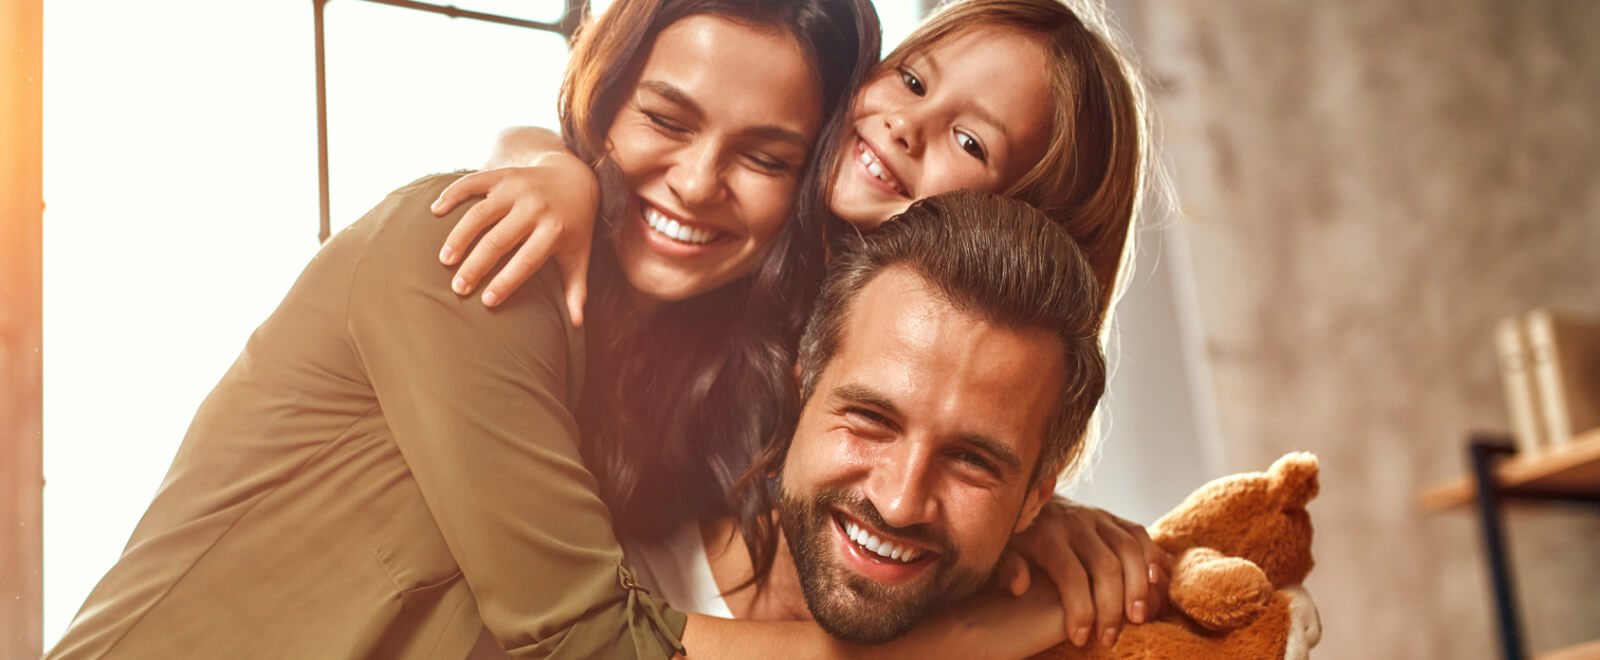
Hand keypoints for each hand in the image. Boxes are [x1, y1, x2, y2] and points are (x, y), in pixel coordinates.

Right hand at [431, 157, 597, 324]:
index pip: (527, 261)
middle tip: (457, 288)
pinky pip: (472, 182)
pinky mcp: (502, 175)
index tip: (486, 302)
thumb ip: (576, 289)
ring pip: (480, 213)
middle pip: (498, 240)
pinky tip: (435, 211)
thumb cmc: (572, 227)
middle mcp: (535, 207)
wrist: (574, 178)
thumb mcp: (579, 256)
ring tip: (444, 260)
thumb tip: (576, 325)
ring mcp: (516, 188)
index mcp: (554, 230)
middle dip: (475, 266)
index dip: (506, 281)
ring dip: (458, 236)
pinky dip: (452, 194)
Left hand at [995, 496, 1171, 648]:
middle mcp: (1075, 524)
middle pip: (1105, 566)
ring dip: (1138, 587)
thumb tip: (1020, 585)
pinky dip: (1151, 557)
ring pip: (1128, 550)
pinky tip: (1154, 584)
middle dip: (1111, 607)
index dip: (1080, 610)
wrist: (1024, 499)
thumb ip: (1008, 567)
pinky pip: (1138, 534)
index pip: (1070, 575)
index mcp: (1046, 536)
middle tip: (1109, 638)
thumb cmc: (1014, 538)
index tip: (1080, 639)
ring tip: (1138, 618)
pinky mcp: (1111, 517)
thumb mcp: (1001, 551)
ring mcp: (1096, 517)